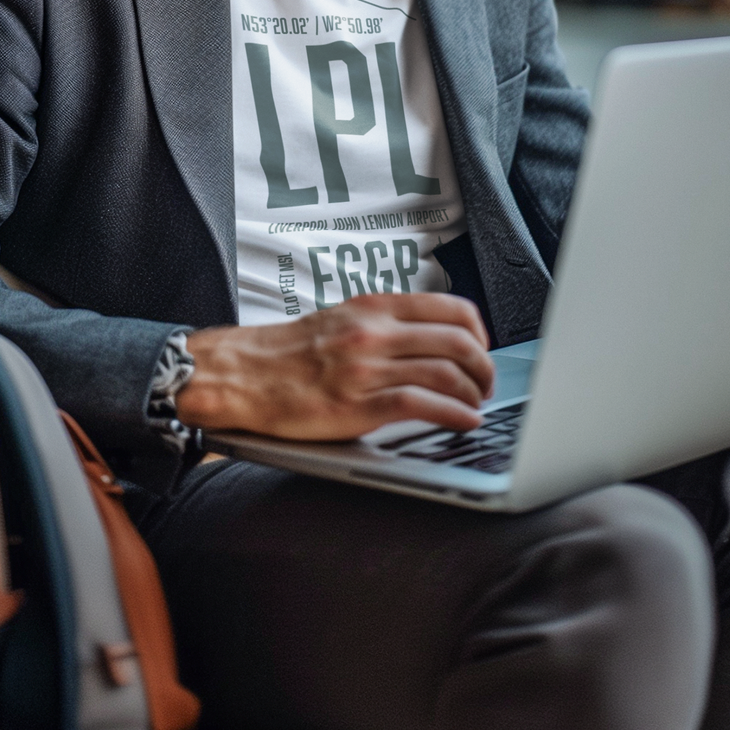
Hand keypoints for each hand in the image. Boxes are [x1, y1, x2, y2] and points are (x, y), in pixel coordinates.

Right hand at [177, 293, 492, 439]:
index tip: (482, 351)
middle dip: (485, 368)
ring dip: (474, 395)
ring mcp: (367, 368)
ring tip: (477, 407)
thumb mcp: (343, 318)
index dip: (480, 333)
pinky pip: (422, 406)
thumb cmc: (290, 352)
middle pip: (458, 342)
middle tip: (486, 385)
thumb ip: (385, 324)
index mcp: (374, 307)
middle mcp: (375, 332)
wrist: (242, 374)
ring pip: (446, 373)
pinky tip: (465, 422)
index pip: (452, 308)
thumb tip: (432, 338)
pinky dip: (454, 415)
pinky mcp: (357, 405)